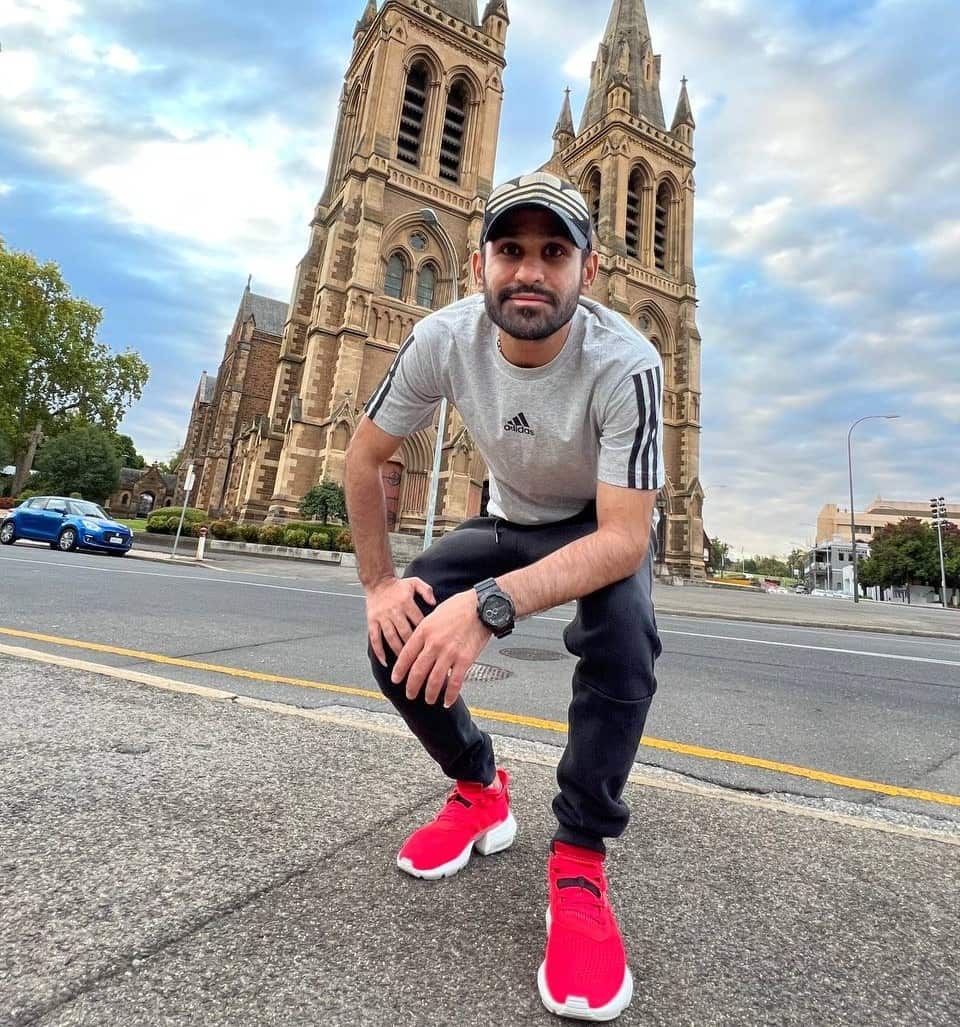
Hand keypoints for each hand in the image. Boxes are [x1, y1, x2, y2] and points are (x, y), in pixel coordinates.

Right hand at [365, 576, 435, 666]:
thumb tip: (434, 604)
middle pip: (405, 632)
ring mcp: (382, 617)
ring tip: (404, 664)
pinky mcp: (372, 621)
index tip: (432, 646)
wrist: (378, 581)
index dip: (425, 634)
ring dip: (398, 651)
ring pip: (390, 637)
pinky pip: (375, 638)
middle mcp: (394, 611)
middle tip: (420, 660)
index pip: (418, 621)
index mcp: (406, 602)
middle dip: (413, 648)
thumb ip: (427, 591)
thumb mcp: (415, 582)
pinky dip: (379, 651)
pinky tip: (384, 662)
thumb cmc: (399, 585)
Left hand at [391, 589, 491, 707]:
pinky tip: (447, 701)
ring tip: (428, 700)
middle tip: (410, 694)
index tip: (395, 679)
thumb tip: (417, 647)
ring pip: (434, 680)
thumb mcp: (434, 615)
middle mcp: (434, 643)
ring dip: (430, 694)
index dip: (399, 670)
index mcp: (424, 631)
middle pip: (417, 671)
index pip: (406, 655)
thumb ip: (424, 632)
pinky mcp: (465, 659)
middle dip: (412, 687)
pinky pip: (455, 682)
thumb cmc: (458, 607)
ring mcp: (449, 652)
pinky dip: (450, 695)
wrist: (481, 606)